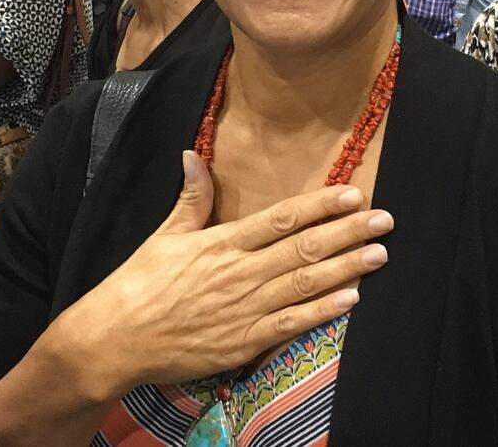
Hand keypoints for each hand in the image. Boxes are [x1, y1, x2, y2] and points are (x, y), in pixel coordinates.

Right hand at [48, 152, 391, 400]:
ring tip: (379, 254)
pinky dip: (323, 312)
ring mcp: (244, 310)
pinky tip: (351, 299)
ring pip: (305, 285)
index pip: (281, 218)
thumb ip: (190, 198)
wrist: (113, 341)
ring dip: (346, 268)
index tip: (351, 194)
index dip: (320, 205)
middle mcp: (239, 274)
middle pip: (304, 249)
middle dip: (347, 233)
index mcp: (221, 244)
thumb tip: (192, 155)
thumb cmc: (136, 286)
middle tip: (384, 220)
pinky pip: (291, 325)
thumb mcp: (163, 236)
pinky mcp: (243, 343)